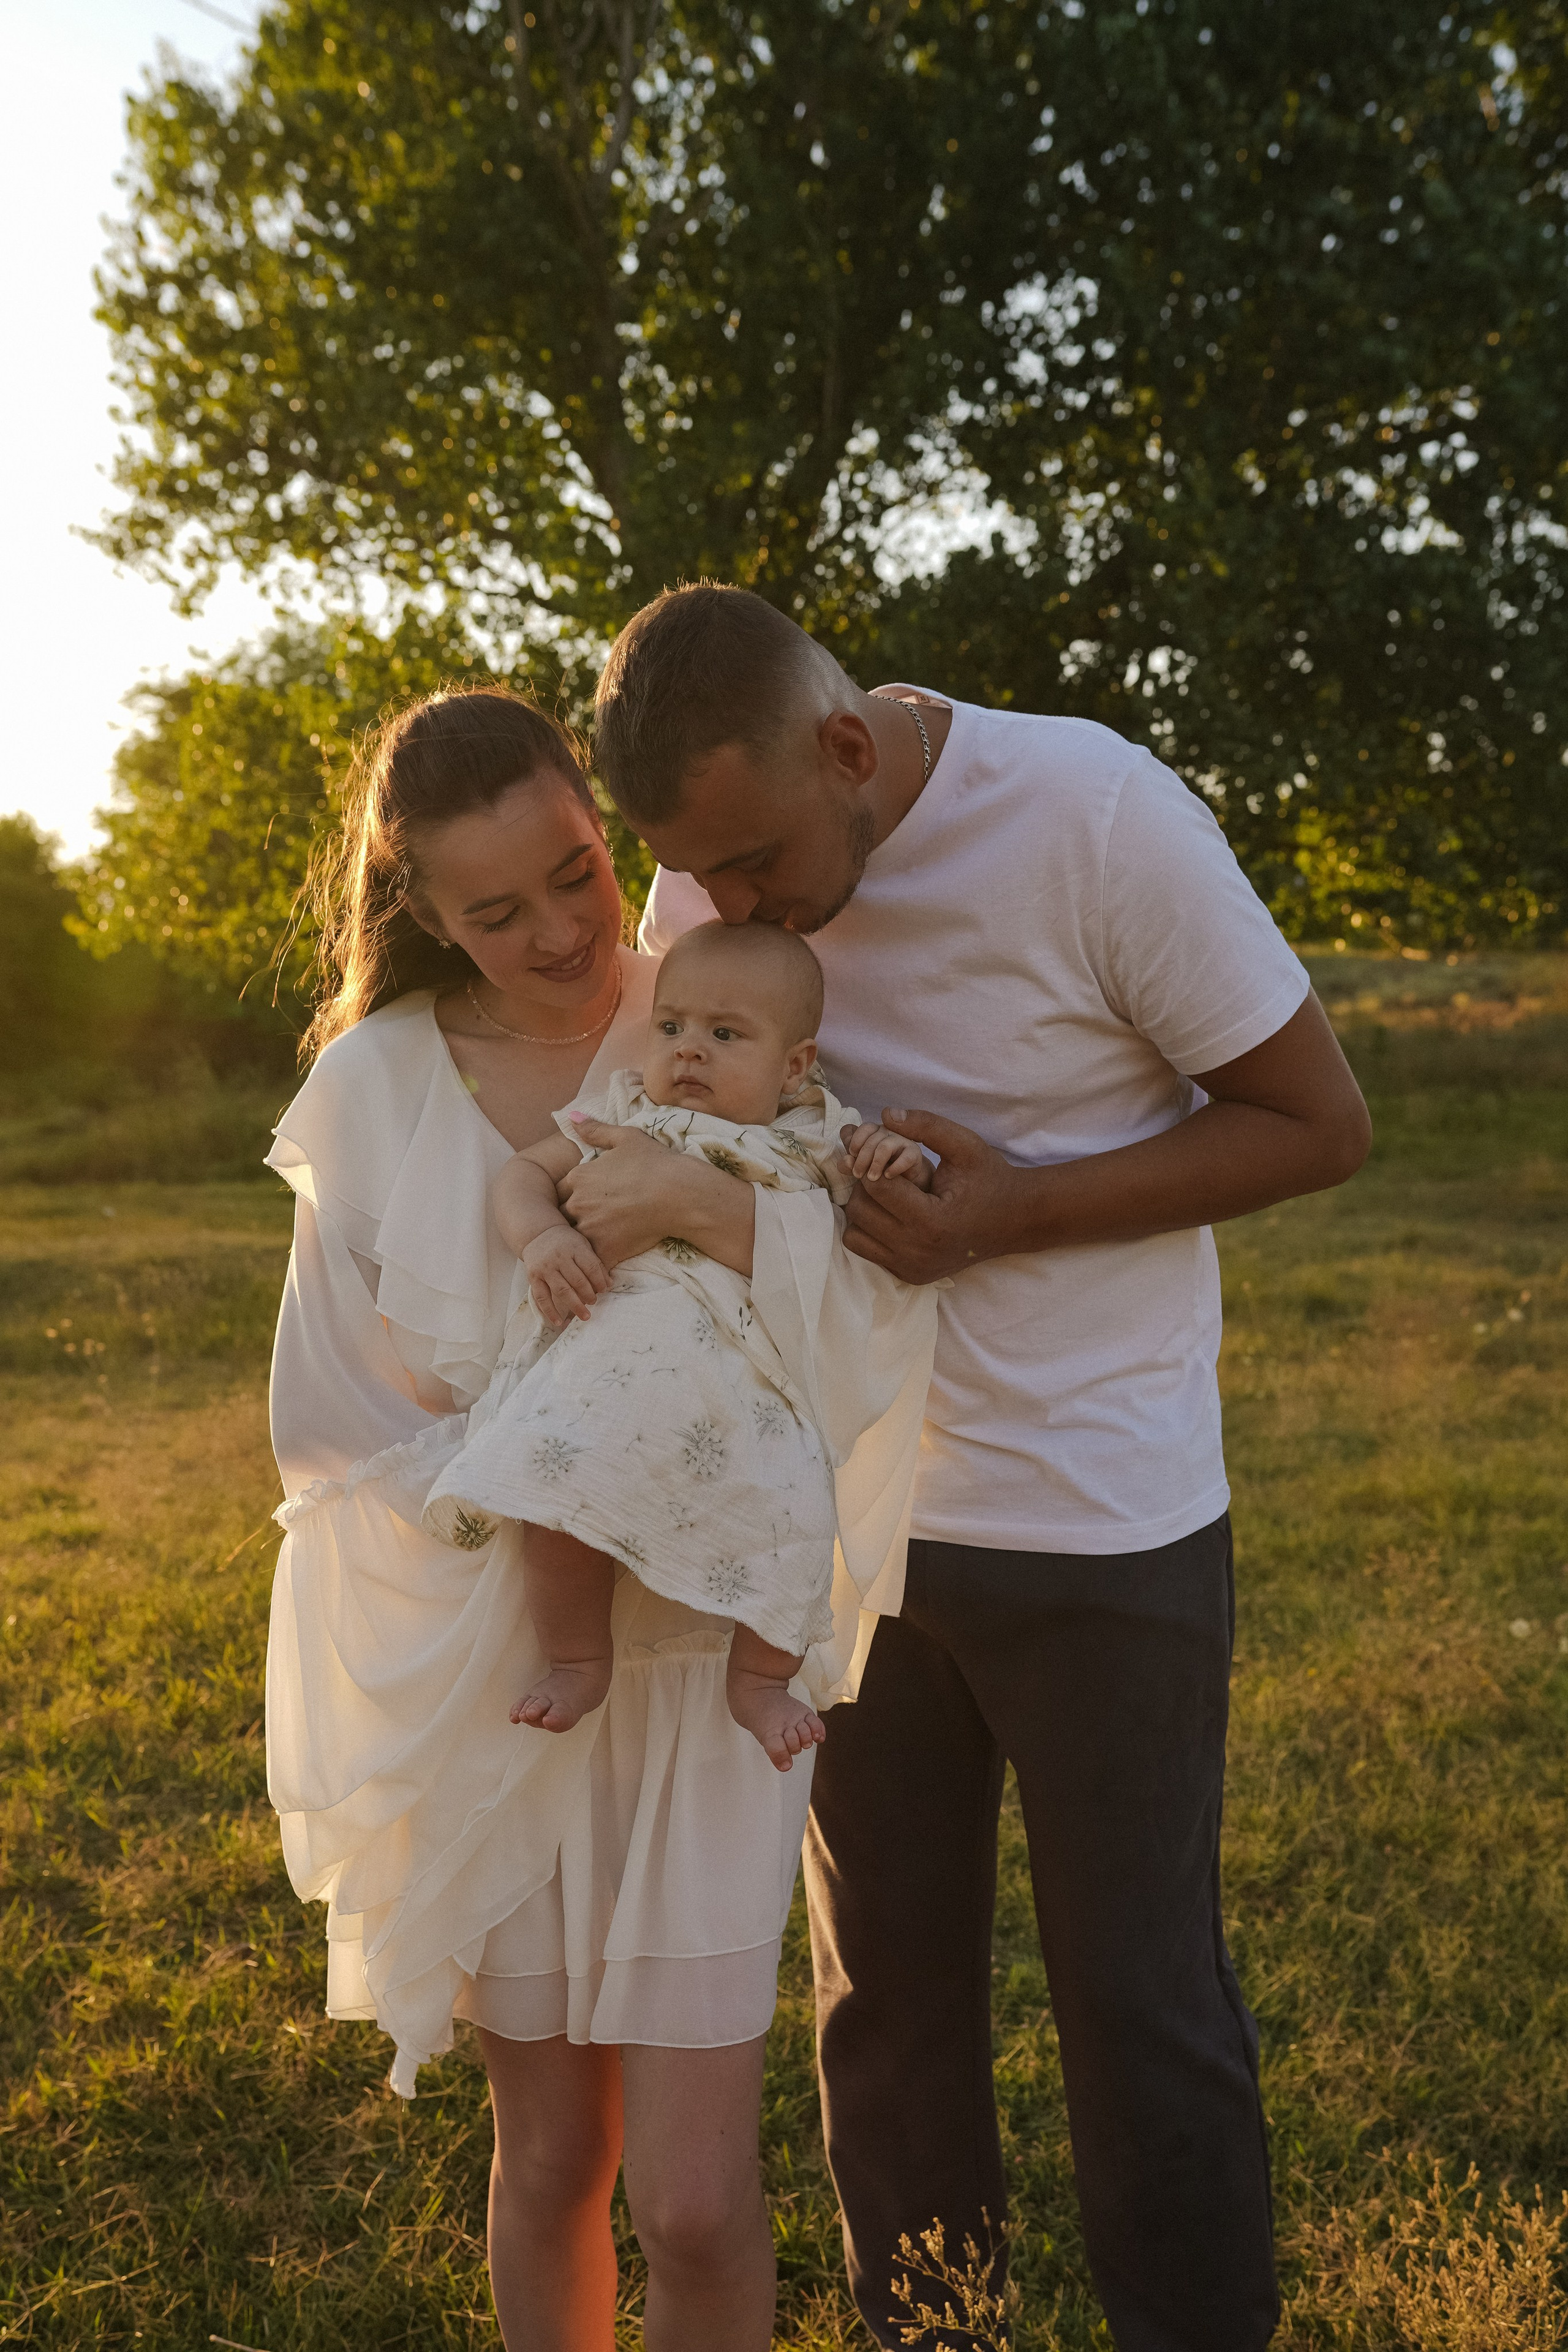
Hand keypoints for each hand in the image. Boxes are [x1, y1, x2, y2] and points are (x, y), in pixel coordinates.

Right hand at [523, 1225, 609, 1328]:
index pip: (591, 1267)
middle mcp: (559, 1258)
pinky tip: (558, 1322)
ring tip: (585, 1315)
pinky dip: (550, 1311)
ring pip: (561, 1290)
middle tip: (594, 1302)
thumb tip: (609, 1284)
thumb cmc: (565, 1242)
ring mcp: (545, 1268)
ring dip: (575, 1305)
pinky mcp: (533, 1277)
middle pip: (577, 1280)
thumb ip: (595, 1264)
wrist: (537, 1234)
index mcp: (574, 1248)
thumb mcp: (582, 1245)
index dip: (599, 1281)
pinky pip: (541, 1297)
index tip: (604, 1290)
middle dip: (589, 1294)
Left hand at [559, 1118, 755, 1275]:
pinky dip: (594, 1262)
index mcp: (579, 1176)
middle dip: (573, 1221)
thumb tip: (571, 1117)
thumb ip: (595, 1130)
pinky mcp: (605, 1249)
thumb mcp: (626, 1137)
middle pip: (562, 1217)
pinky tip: (605, 1259)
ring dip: (582, 1242)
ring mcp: (590, 1228)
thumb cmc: (657, 1162)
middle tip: (595, 1223)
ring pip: (573, 1240)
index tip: (589, 1202)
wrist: (681, 1194)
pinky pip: (589, 1260)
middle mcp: (578, 1202)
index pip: (559, 1192)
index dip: (572, 1197)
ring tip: (597, 1242)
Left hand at [841, 1109, 1029, 1283]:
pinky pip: (866, 1251)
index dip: (873, 1162)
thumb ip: (927, 1125)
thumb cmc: (990, 1179)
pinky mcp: (910, 1276)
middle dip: (865, 1185)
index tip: (882, 1154)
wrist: (1015, 1220)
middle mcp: (918, 1251)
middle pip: (859, 1210)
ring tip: (886, 1194)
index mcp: (932, 1221)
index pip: (876, 1186)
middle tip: (881, 1171)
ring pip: (854, 1233)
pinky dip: (870, 1231)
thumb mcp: (965, 1145)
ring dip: (863, 1209)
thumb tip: (885, 1113)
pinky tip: (891, 1214)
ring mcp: (912, 1268)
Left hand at [841, 1119, 932, 1188]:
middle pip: (871, 1140)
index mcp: (873, 1132)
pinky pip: (905, 1157)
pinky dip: (895, 1168)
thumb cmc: (878, 1169)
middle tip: (857, 1175)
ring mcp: (901, 1141)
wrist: (904, 1179)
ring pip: (885, 1147)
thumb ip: (848, 1164)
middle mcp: (887, 1132)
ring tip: (872, 1178)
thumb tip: (845, 1160)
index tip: (851, 1155)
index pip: (864, 1128)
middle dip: (861, 1159)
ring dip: (875, 1164)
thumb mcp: (860, 1167)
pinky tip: (888, 1176)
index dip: (855, 1140)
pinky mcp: (914, 1153)